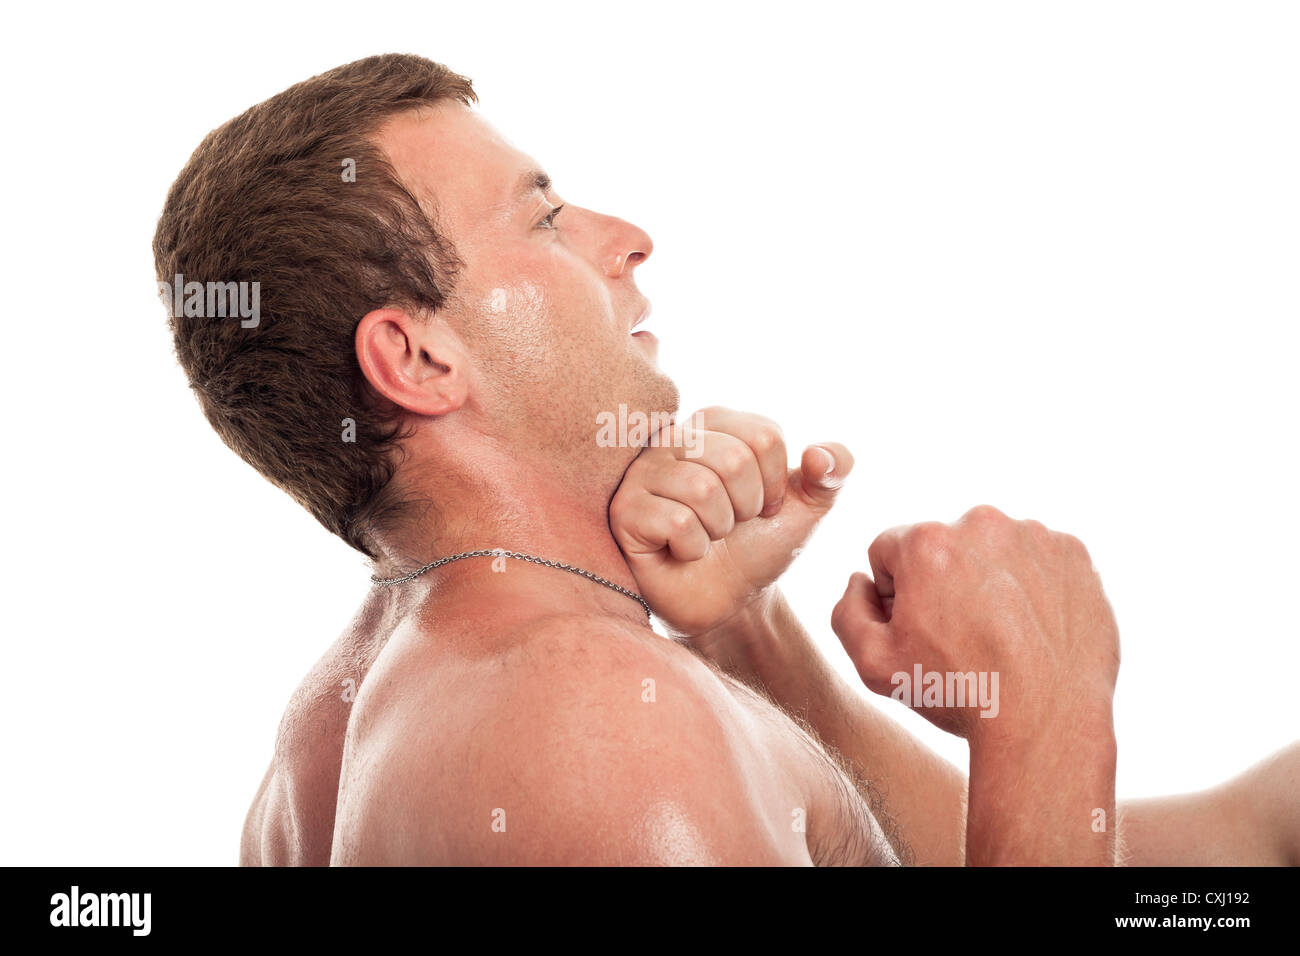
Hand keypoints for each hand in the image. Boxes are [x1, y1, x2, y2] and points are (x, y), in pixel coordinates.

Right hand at [609, 406, 851, 636]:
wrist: (729, 600)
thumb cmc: (760, 543)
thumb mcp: (808, 505)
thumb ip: (833, 469)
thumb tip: (820, 455)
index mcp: (714, 423)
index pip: (765, 436)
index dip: (776, 484)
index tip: (763, 506)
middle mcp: (671, 438)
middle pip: (734, 459)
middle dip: (748, 507)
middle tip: (733, 524)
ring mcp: (641, 474)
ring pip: (702, 489)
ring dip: (720, 528)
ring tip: (708, 536)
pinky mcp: (624, 513)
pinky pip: (677, 521)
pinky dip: (694, 547)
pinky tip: (683, 552)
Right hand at [830, 505, 1119, 742]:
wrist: (1047, 721)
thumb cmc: (959, 694)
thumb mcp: (873, 665)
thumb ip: (847, 611)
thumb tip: (861, 582)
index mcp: (927, 541)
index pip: (889, 552)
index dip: (894, 595)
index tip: (919, 629)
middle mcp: (981, 523)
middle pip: (942, 546)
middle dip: (942, 582)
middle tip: (961, 637)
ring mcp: (1034, 536)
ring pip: (990, 550)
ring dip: (988, 581)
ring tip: (1001, 636)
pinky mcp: (1074, 554)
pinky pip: (1037, 559)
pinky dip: (1032, 586)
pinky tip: (1032, 629)